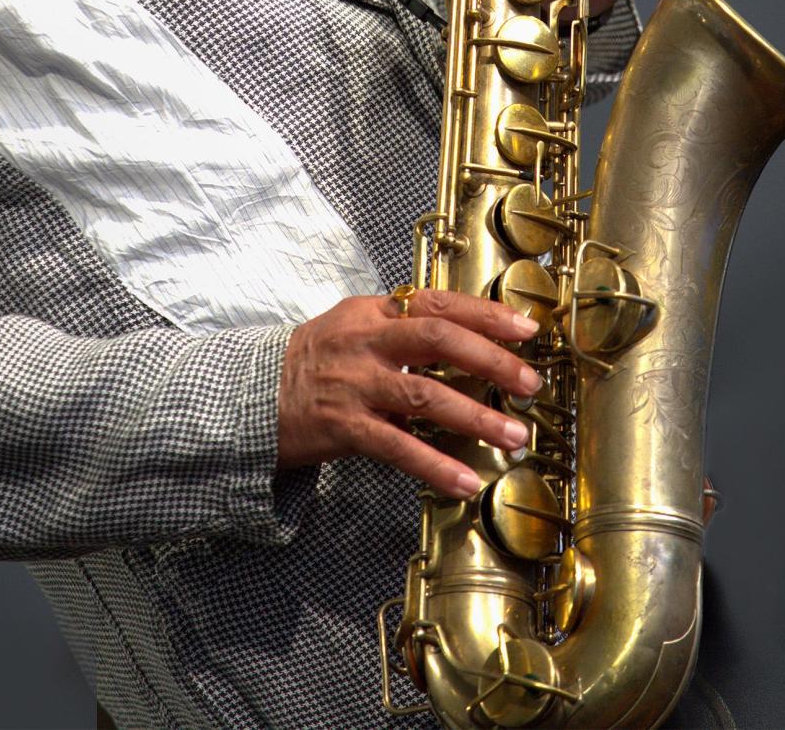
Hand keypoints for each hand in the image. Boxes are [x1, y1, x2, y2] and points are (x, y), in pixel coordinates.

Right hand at [277, 287, 541, 496]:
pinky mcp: (345, 427)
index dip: (486, 314)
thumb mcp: (355, 325)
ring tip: (514, 436)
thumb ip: (403, 325)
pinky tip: (465, 480)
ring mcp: (355, 384)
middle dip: (491, 360)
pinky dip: (435, 465)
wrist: (255, 396)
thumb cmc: (316, 361)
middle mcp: (366, 342)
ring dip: (476, 417)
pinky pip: (398, 447)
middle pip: (438, 340)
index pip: (438, 304)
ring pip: (425, 395)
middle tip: (529, 382)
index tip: (526, 329)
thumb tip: (467, 335)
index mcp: (374, 311)